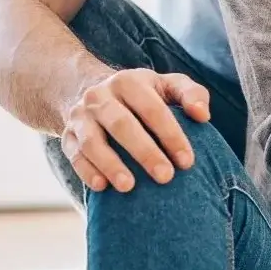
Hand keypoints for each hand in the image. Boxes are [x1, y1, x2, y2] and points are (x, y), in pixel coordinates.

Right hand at [61, 68, 210, 191]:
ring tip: (129, 187)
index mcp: (129, 82)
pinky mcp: (67, 135)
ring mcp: (81, 116)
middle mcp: (100, 96)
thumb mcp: (168, 85)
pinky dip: (86, 171)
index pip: (152, 108)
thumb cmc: (144, 95)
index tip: (187, 161)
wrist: (92, 92)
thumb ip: (192, 94)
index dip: (171, 135)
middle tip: (166, 177)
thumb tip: (203, 115)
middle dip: (145, 152)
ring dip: (110, 164)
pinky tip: (102, 187)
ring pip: (92, 140)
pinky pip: (73, 154)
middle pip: (122, 124)